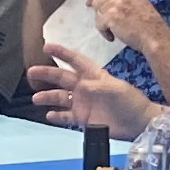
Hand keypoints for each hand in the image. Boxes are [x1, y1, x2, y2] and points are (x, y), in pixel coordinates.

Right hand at [30, 42, 151, 135]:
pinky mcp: (84, 119)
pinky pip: (66, 116)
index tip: (47, 46)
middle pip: (62, 78)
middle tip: (32, 71)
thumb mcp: (117, 89)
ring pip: (61, 97)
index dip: (61, 53)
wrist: (138, 123)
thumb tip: (81, 85)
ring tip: (36, 98)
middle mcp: (85, 88)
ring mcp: (83, 104)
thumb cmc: (131, 102)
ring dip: (48, 96)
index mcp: (93, 76)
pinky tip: (48, 114)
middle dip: (46, 74)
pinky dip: (57, 116)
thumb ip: (98, 86)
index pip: (75, 61)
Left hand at [88, 0, 169, 58]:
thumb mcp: (136, 0)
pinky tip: (113, 36)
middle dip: (100, 12)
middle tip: (108, 22)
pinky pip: (99, 24)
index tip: (90, 2)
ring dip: (103, 23)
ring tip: (114, 30)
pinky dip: (104, 32)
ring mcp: (116, 3)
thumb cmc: (147, 22)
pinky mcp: (112, 16)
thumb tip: (101, 0)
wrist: (154, 36)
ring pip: (97, 12)